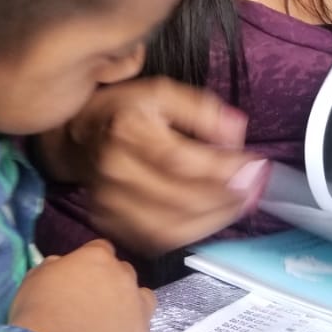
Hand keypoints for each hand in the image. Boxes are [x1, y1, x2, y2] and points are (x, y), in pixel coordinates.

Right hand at [9, 239, 155, 331]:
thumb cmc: (38, 314)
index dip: (90, 263)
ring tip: (110, 324)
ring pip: (142, 298)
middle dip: (110, 283)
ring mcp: (137, 307)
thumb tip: (62, 266)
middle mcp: (123, 277)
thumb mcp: (35, 279)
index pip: (101, 249)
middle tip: (91, 303)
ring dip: (129, 305)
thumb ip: (55, 267)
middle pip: (123, 272)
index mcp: (97, 257)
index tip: (81, 277)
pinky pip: (142, 330)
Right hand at [35, 77, 268, 253]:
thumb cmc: (123, 112)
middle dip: (226, 197)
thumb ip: (201, 109)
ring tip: (238, 204)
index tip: (255, 165)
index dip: (223, 168)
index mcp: (128, 130)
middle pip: (180, 198)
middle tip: (255, 188)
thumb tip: (236, 131)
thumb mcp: (161, 92)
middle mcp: (115, 169)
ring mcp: (109, 202)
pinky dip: (190, 232)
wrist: (76, 137)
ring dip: (214, 220)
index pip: (181, 159)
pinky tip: (210, 216)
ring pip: (171, 226)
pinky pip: (158, 240)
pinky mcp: (111, 223)